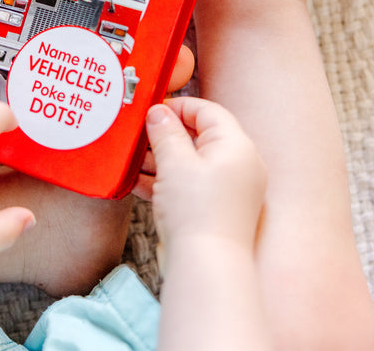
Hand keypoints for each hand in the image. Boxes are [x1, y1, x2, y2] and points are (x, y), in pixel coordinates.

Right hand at [145, 97, 265, 256]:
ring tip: (134, 161)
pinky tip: (139, 183)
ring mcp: (230, 190)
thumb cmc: (196, 211)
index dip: (178, 107)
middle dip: (165, 136)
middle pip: (199, 137)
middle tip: (140, 135)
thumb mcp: (174, 162)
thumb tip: (158, 112)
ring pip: (192, 163)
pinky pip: (191, 185)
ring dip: (162, 160)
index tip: (152, 110)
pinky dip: (168, 181)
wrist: (207, 267)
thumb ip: (165, 132)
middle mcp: (239, 165)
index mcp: (236, 146)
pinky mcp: (218, 210)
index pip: (207, 111)